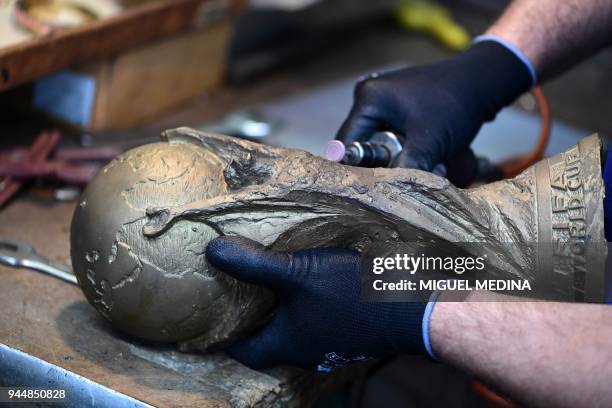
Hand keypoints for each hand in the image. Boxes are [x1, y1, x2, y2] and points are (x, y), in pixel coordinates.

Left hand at [206, 236, 429, 370]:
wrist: (409, 307)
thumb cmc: (348, 293)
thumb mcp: (296, 272)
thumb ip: (254, 265)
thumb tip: (212, 252)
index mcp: (287, 343)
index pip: (245, 351)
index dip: (226, 339)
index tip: (213, 323)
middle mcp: (306, 351)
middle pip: (270, 342)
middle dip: (255, 322)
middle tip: (240, 297)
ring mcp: (331, 345)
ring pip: (296, 332)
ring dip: (283, 314)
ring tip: (272, 287)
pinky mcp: (351, 333)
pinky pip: (319, 324)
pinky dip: (307, 309)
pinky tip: (312, 287)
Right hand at [337, 40, 531, 179]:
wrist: (484, 81)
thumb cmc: (454, 105)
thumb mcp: (429, 142)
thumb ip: (406, 168)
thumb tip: (388, 194)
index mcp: (368, 99)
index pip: (347, 144)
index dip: (357, 169)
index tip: (372, 189)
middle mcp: (370, 97)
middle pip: (365, 145)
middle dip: (387, 165)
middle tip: (408, 178)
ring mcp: (384, 100)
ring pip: (382, 143)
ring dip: (402, 158)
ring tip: (429, 164)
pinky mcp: (399, 106)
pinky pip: (394, 136)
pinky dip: (410, 148)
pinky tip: (431, 154)